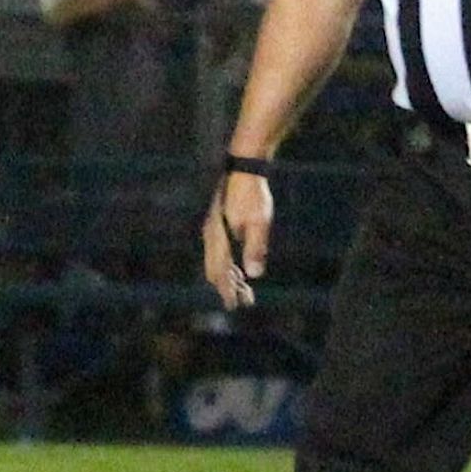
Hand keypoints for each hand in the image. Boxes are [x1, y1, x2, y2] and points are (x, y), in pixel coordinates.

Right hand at [204, 170, 271, 308]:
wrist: (245, 166)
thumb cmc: (254, 194)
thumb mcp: (259, 222)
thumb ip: (255, 248)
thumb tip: (254, 275)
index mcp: (218, 237)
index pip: (219, 272)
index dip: (227, 290)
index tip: (235, 305)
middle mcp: (211, 235)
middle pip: (215, 269)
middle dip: (229, 287)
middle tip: (244, 300)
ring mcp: (213, 228)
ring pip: (217, 260)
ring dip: (230, 276)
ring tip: (245, 289)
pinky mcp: (218, 222)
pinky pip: (220, 251)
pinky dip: (229, 263)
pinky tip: (240, 266)